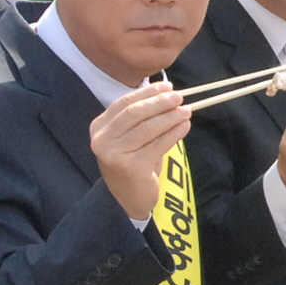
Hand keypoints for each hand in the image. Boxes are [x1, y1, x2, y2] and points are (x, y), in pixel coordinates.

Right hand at [90, 82, 191, 221]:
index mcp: (99, 127)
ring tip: (186, 111)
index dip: (147, 93)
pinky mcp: (131, 168)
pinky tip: (185, 127)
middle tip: (179, 97)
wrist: (127, 198)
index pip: (124, 103)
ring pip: (148, 128)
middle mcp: (102, 140)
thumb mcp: (130, 137)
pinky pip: (158, 145)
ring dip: (170, 117)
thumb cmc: (133, 162)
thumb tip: (169, 93)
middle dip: (159, 102)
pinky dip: (174, 133)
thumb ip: (142, 117)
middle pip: (134, 113)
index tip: (168, 86)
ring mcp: (115, 155)